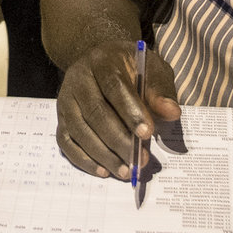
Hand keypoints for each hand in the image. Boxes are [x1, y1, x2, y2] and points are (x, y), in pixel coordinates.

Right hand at [55, 40, 179, 177]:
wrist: (101, 64)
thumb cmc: (131, 69)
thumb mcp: (151, 69)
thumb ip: (160, 90)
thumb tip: (171, 113)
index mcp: (102, 61)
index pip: (114, 86)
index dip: (130, 111)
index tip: (148, 133)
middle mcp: (78, 79)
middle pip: (95, 112)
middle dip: (119, 140)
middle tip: (140, 160)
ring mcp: (65, 100)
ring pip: (79, 130)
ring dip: (103, 155)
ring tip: (126, 171)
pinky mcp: (60, 118)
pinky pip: (66, 142)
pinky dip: (84, 159)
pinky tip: (103, 171)